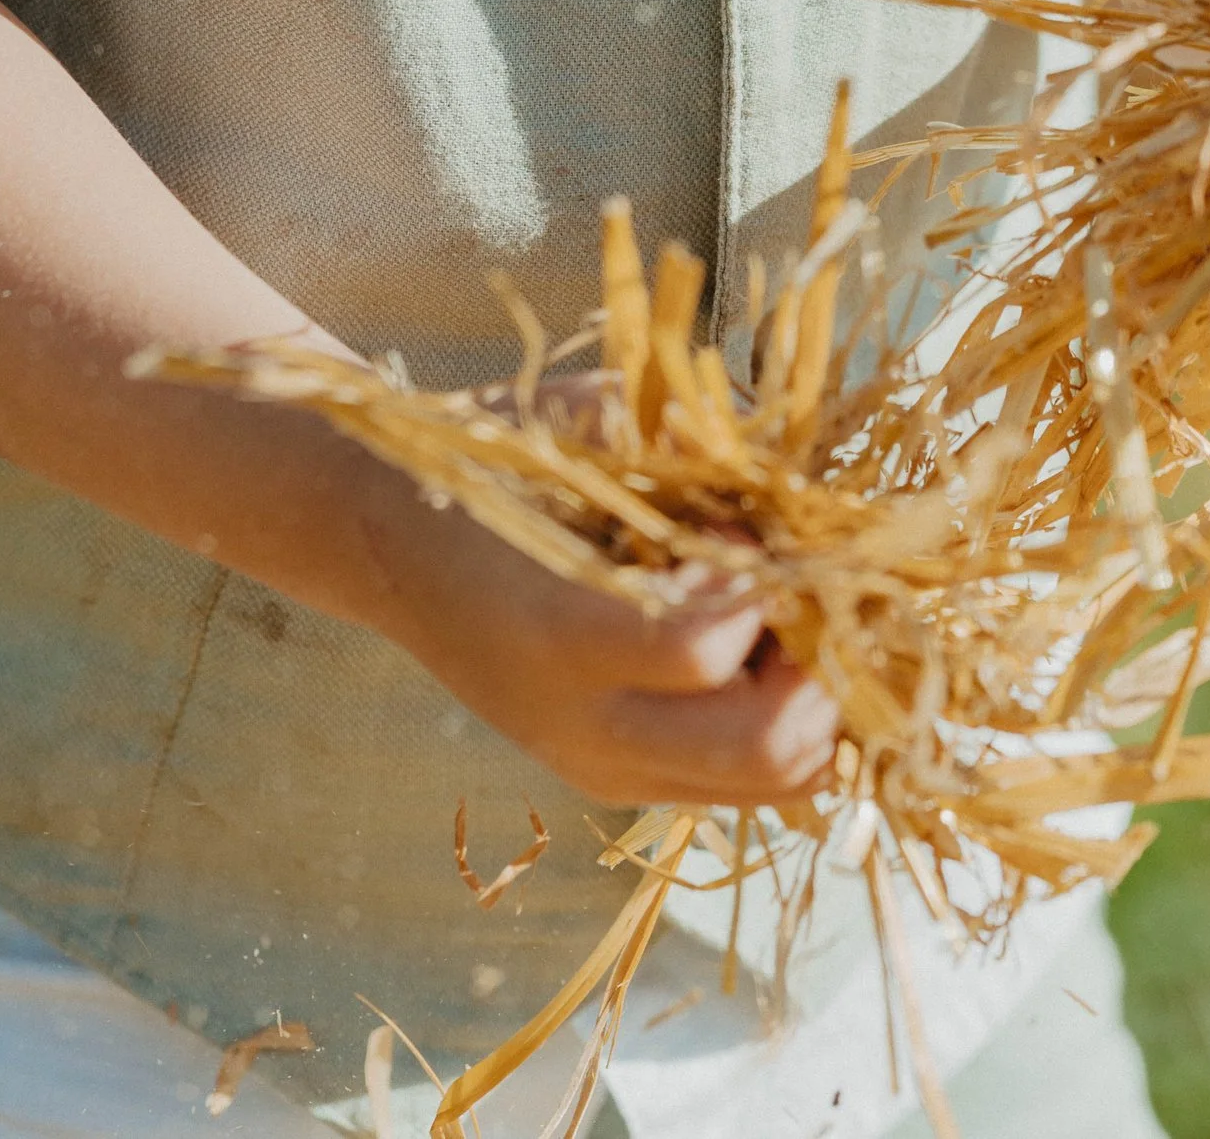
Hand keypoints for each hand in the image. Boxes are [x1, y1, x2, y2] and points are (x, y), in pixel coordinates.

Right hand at [360, 459, 837, 807]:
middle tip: (805, 590)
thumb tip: (803, 470)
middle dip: (822, 667)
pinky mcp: (620, 781)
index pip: (709, 649)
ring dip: (815, 704)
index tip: (746, 527)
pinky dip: (788, 729)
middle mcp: (585, 725)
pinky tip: (762, 653)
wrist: (387, 543)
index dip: (761, 583)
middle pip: (766, 751)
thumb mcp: (581, 422)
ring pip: (776, 788)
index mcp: (557, 630)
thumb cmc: (490, 461)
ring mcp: (605, 768)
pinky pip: (744, 787)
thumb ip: (689, 446)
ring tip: (784, 620)